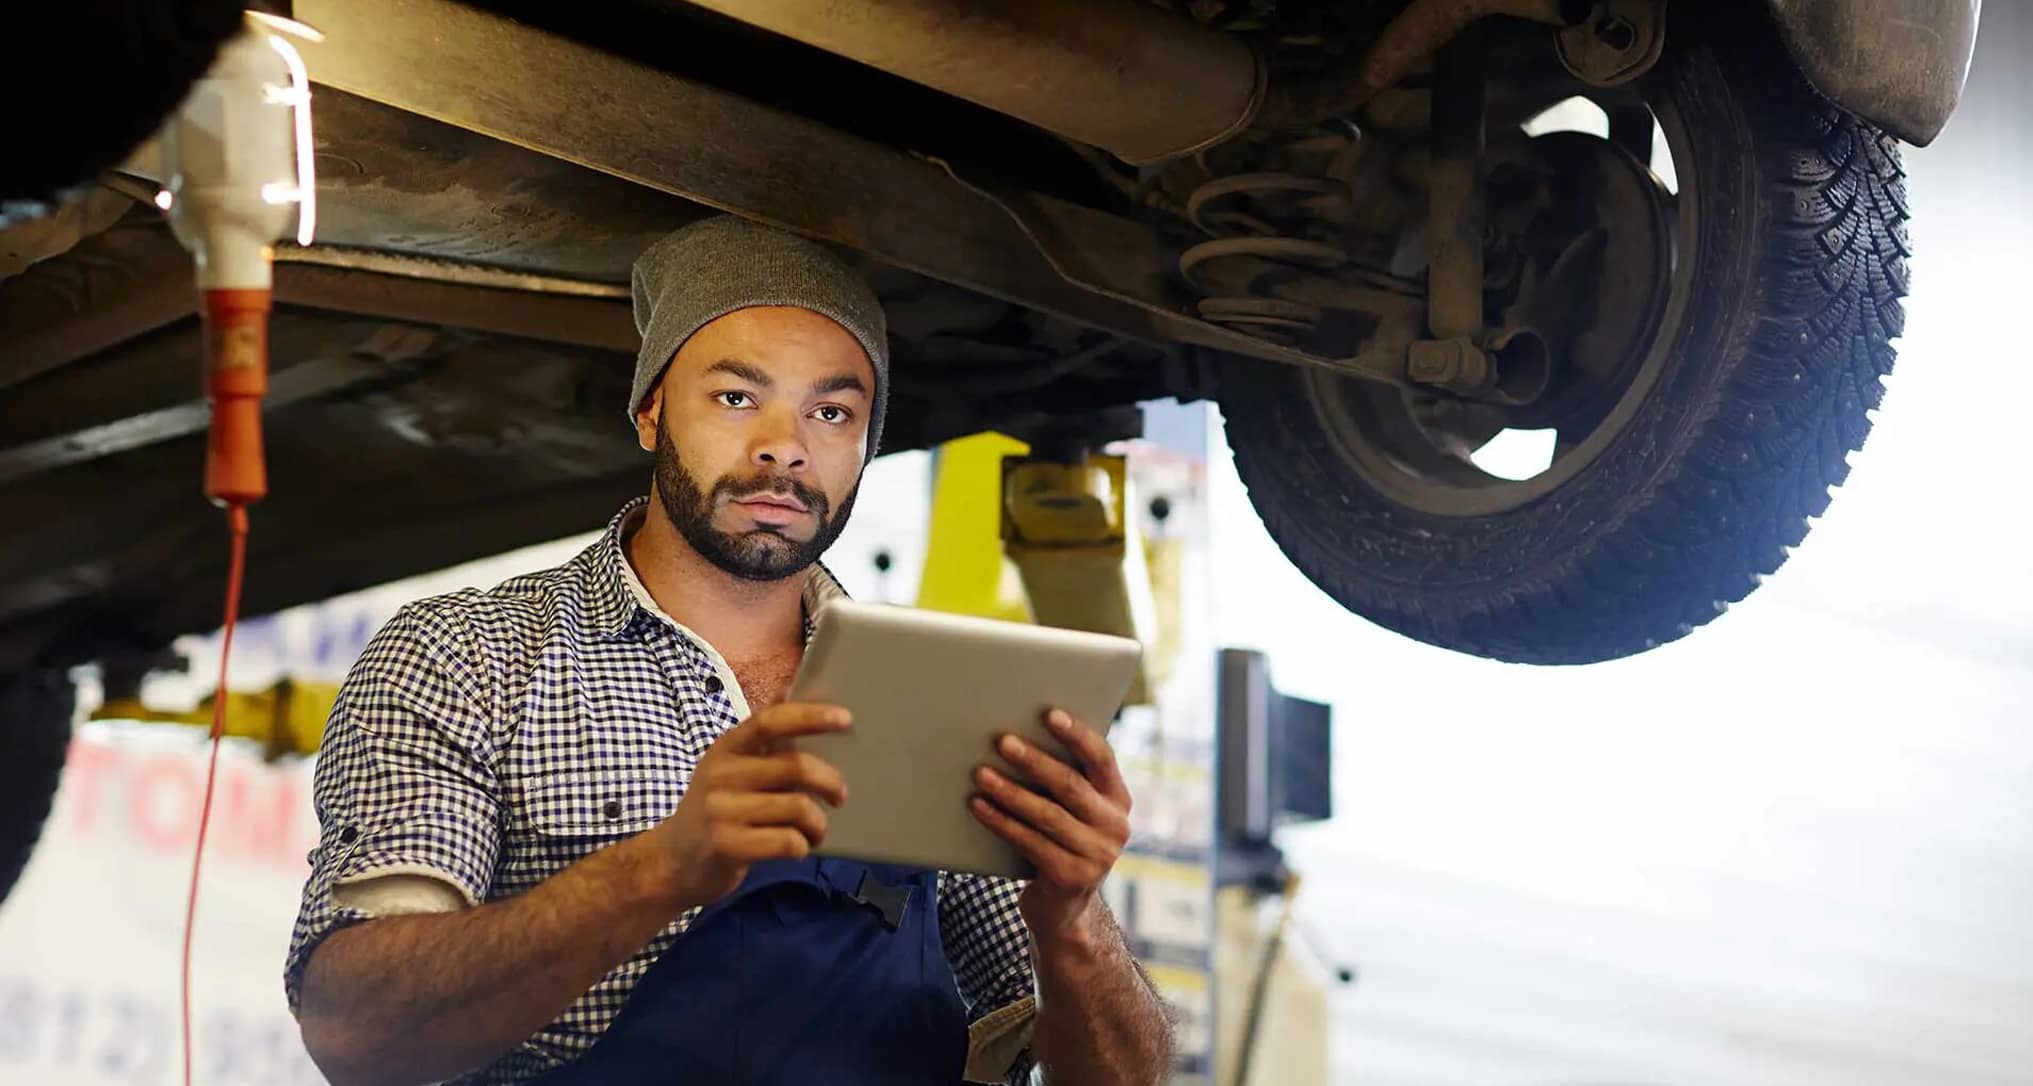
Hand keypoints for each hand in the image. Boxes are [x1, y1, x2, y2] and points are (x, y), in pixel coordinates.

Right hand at [648, 702, 850, 910]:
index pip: (770, 721)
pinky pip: (788, 841)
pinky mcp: (727, 845)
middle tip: (840, 796)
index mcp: (726, 748)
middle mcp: (721, 774)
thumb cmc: (716, 811)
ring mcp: (721, 810)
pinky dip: (803, 846)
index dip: (810, 716)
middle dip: (830, 782)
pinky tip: (798, 848)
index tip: (845, 718)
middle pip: (795, 767)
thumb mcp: (728, 770)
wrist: (671, 862)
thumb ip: (761, 744)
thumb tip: (797, 701)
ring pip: (798, 807)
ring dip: (818, 823)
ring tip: (816, 831)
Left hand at [970, 709, 1131, 945]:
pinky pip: (1030, 842)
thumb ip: (1063, 782)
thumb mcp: (1073, 813)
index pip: (1101, 758)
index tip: (1050, 714)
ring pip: (1047, 814)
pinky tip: (979, 806)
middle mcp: (1115, 826)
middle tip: (1002, 740)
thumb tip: (1016, 736)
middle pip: (1070, 785)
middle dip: (1034, 760)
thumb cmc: (1059, 843)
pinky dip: (1001, 822)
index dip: (1077, 735)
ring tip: (980, 773)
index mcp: (1118, 799)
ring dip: (1010, 791)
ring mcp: (1098, 856)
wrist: (1063, 911)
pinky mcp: (1072, 878)